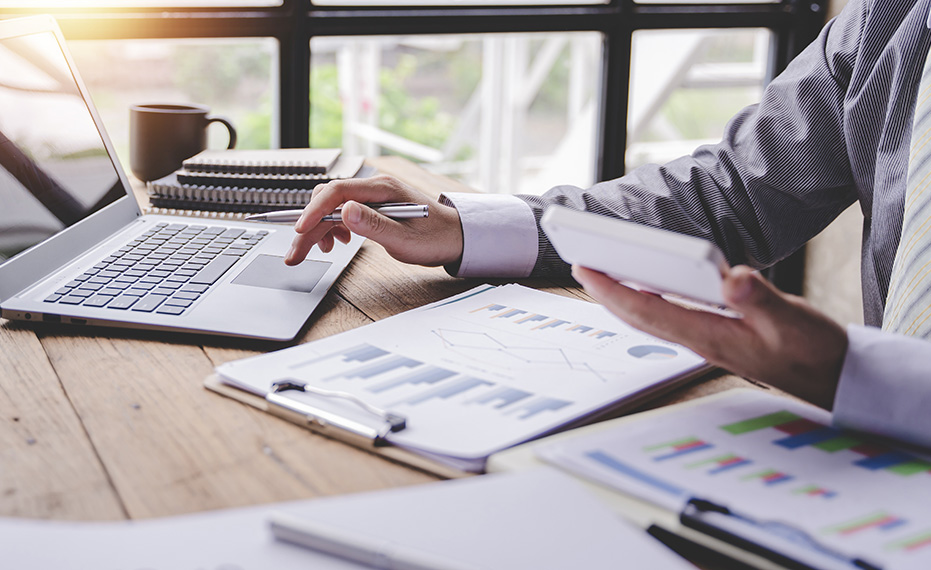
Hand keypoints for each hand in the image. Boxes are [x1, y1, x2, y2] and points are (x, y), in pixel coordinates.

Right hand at [285, 175, 463, 266]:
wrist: (454, 237)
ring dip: (318, 228)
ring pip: (331, 207)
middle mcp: (374, 187)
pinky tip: (336, 241)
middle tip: (296, 254)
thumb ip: (374, 225)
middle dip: (309, 227)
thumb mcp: (405, 239)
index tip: (300, 230)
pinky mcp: (371, 206)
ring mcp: (371, 195)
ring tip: (320, 250)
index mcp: (382, 188)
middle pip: (328, 200)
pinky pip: (341, 211)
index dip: (314, 210)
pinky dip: (331, 227)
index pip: (337, 191)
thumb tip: (345, 211)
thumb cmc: (435, 238)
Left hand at [571, 264, 848, 408]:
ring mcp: (707, 341)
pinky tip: (648, 288)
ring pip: (653, 318)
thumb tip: (729, 277)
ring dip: (624, 297)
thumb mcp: (792, 321)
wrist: (834, 379)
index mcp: (710, 336)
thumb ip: (760, 299)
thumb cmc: (814, 352)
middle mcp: (701, 340)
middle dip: (607, 292)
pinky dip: (650, 300)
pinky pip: (670, 318)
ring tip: (602, 273)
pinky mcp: (717, 338)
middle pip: (641, 315)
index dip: (613, 290)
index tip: (586, 267)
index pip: (648, 309)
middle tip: (580, 264)